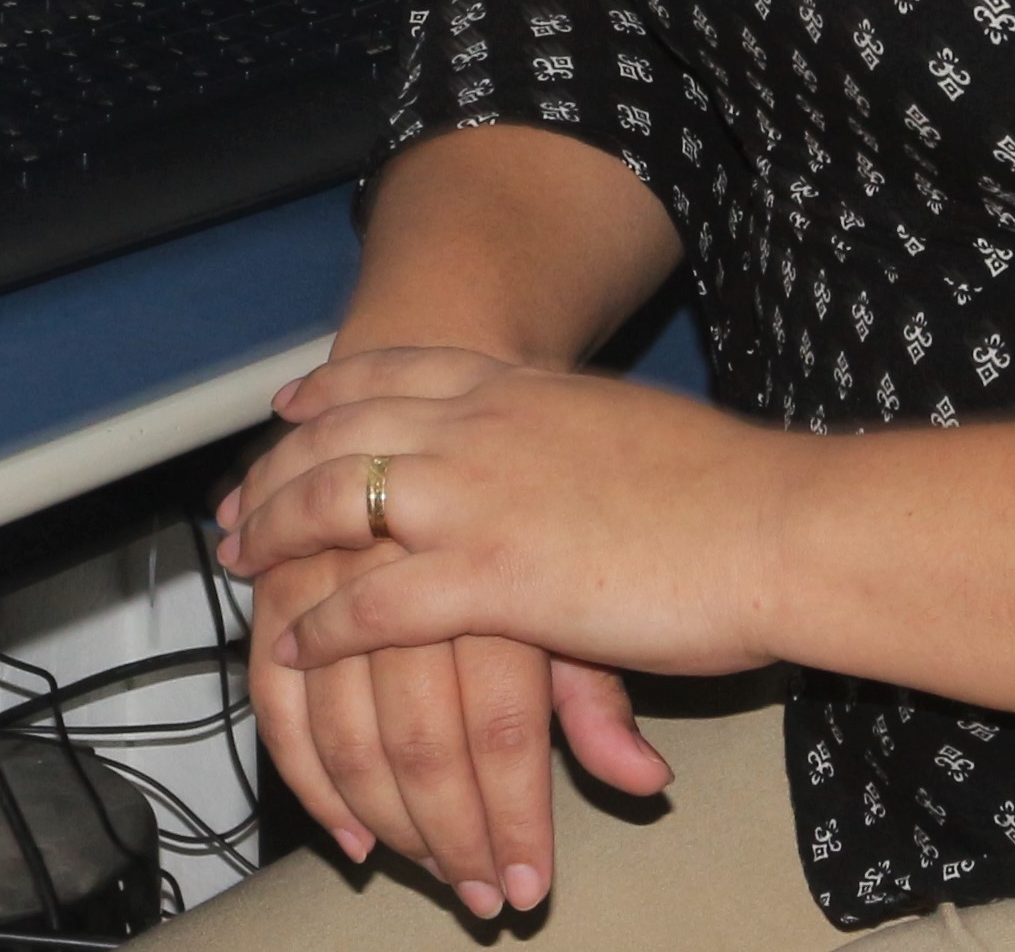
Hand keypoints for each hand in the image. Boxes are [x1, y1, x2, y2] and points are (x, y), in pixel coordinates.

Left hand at [217, 347, 801, 680]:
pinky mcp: (488, 580)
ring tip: (244, 566)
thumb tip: (567, 445)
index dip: (330, 390)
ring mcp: (479, 500)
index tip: (290, 407)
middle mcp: (484, 427)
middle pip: (340, 429)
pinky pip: (369, 602)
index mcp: (524, 386)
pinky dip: (321, 624)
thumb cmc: (731, 490)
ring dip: (275, 535)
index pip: (395, 370)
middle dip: (275, 466)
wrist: (776, 526)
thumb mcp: (632, 428)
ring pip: (333, 502)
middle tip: (238, 503)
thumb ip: (575, 434)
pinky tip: (297, 644)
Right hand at [241, 544, 668, 918]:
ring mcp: (338, 565)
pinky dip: (299, 765)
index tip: (524, 885)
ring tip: (413, 869)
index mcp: (500, 574)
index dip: (513, 822)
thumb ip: (598, 700)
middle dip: (446, 836)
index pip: (504, 732)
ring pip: (342, 726)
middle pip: (420, 740)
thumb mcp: (582, 594)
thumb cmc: (553, 512)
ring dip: (376, 818)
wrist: (472, 401)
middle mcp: (415, 566)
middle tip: (473, 893)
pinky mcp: (286, 573)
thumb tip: (643, 780)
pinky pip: (273, 691)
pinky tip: (338, 825)